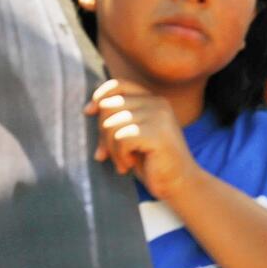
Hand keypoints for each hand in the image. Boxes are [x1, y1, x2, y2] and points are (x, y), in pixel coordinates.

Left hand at [84, 79, 201, 201]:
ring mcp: (159, 117)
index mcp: (153, 100)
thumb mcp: (133, 134)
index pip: (119, 85)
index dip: (99, 95)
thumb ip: (117, 118)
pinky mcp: (157, 133)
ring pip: (112, 124)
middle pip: (108, 106)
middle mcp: (158, 103)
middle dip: (102, 133)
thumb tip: (88, 109)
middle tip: (108, 153)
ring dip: (111, 149)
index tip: (88, 111)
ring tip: (122, 162)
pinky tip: (129, 165)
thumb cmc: (152, 161)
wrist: (179, 182)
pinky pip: (121, 138)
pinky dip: (120, 155)